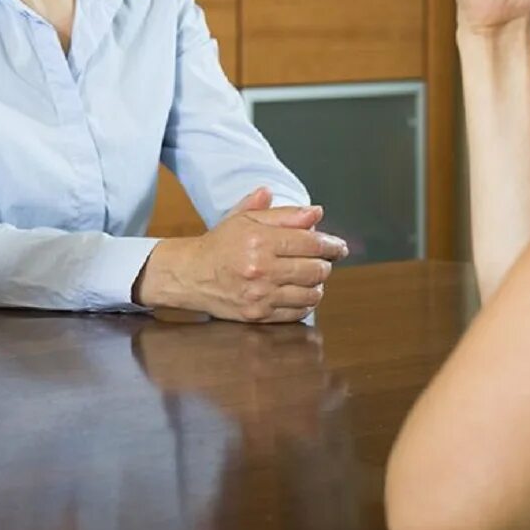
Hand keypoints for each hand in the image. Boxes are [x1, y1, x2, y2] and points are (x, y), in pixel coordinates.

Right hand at [135, 187, 348, 321]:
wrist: (190, 274)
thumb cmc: (220, 244)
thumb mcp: (247, 219)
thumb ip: (283, 214)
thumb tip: (317, 213)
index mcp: (259, 241)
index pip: (311, 243)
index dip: (331, 244)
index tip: (339, 247)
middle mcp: (261, 269)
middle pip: (316, 269)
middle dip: (325, 264)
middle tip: (322, 260)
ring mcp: (260, 296)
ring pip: (312, 294)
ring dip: (317, 284)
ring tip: (309, 276)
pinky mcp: (259, 316)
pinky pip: (299, 313)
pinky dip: (306, 303)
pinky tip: (298, 292)